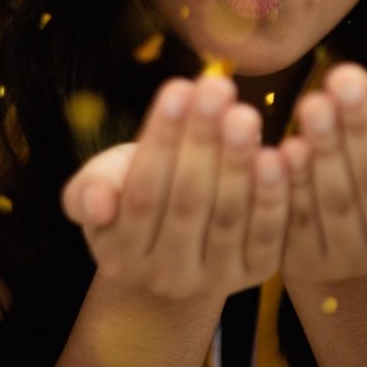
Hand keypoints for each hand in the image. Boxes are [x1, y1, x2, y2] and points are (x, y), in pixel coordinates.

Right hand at [62, 76, 288, 301]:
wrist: (176, 251)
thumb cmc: (134, 198)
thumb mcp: (99, 190)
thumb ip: (88, 192)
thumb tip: (99, 201)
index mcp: (120, 254)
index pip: (141, 192)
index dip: (160, 138)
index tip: (178, 87)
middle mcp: (165, 275)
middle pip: (186, 201)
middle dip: (202, 139)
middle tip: (217, 87)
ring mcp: (212, 279)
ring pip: (226, 217)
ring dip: (237, 162)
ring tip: (244, 113)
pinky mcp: (254, 274)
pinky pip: (266, 235)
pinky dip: (272, 196)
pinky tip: (277, 155)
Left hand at [278, 64, 366, 283]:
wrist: (341, 235)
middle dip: (360, 125)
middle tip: (343, 78)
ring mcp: (346, 259)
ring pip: (336, 200)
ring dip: (324, 149)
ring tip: (313, 102)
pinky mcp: (302, 262)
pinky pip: (294, 219)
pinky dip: (288, 184)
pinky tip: (282, 148)